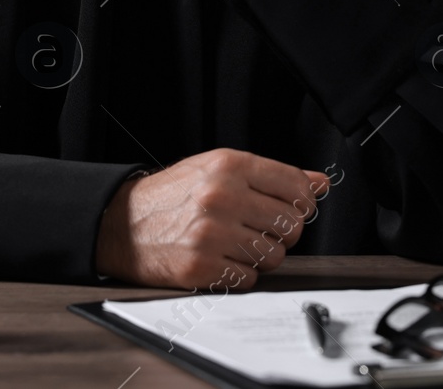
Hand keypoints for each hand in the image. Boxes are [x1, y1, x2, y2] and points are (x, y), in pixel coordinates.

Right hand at [94, 148, 330, 288]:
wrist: (122, 223)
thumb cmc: (173, 195)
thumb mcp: (218, 169)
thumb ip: (271, 175)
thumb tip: (320, 183)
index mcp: (229, 165)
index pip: (297, 186)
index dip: (302, 203)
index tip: (293, 208)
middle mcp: (222, 196)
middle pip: (291, 224)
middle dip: (282, 232)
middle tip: (259, 229)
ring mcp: (211, 233)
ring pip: (274, 255)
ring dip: (262, 255)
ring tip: (236, 244)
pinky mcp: (201, 266)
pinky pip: (250, 278)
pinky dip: (241, 273)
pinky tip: (222, 259)